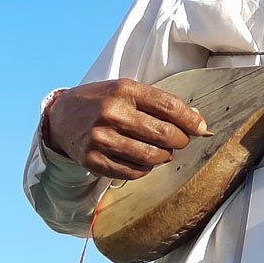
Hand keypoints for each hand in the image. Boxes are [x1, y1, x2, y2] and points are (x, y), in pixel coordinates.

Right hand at [45, 78, 207, 180]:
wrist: (62, 116)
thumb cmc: (102, 101)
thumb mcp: (127, 90)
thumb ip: (159, 102)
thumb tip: (196, 119)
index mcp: (123, 90)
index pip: (169, 106)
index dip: (190, 120)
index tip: (201, 128)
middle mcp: (111, 113)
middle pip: (163, 133)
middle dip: (180, 140)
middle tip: (181, 141)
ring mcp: (100, 139)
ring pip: (151, 156)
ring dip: (164, 156)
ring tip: (163, 151)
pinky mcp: (93, 160)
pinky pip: (133, 172)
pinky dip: (145, 168)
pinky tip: (144, 159)